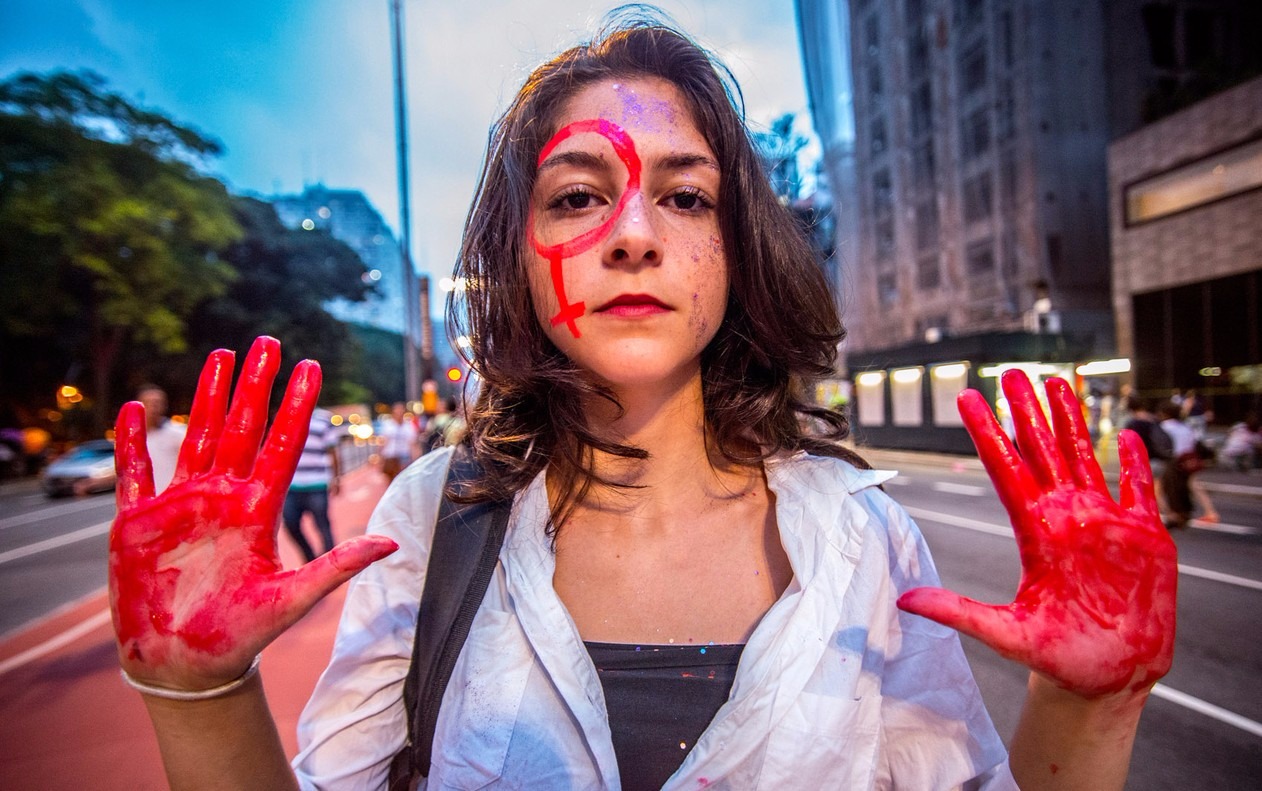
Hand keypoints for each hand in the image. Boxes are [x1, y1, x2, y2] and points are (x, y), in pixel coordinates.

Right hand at [109, 337, 397, 690]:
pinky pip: (134, 473)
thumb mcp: (292, 599)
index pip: (281, 446)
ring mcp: (179, 506)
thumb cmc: (240, 637)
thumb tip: (392, 544)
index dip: (295, 407)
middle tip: (268, 341)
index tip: (311, 367)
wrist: (187, 667)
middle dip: (255, 386)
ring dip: (207, 397)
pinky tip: (136, 408)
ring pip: (197, 437)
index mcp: (255, 510)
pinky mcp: (137, 523)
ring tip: (221, 355)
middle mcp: (221, 498)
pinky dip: (131, 443)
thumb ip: (337, 566)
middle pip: (242, 429)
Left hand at [897, 370, 1176, 697]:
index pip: (1006, 470)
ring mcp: (1105, 524)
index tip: (967, 398)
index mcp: (1035, 533)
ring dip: (1073, 420)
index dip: (988, 433)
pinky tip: (1130, 435)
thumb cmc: (1057, 657)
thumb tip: (904, 601)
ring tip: (1058, 380)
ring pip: (1085, 457)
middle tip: (1012, 371)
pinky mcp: (1145, 538)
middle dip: (1028, 411)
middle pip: (1042, 451)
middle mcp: (1066, 518)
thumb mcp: (1004, 634)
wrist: (1106, 678)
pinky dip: (1136, 464)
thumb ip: (957, 612)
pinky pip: (1140, 491)